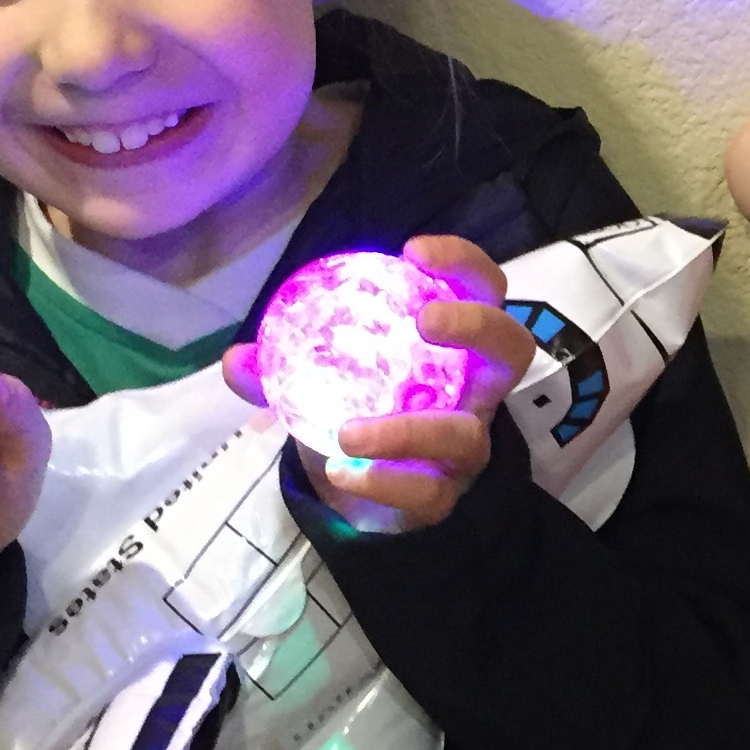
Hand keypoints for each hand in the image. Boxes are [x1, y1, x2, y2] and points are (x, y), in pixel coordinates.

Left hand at [224, 234, 534, 531]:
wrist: (361, 495)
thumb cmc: (357, 411)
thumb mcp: (319, 380)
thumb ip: (280, 368)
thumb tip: (238, 359)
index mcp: (453, 346)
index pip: (482, 289)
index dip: (461, 263)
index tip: (412, 253)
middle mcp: (474, 391)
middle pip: (511, 347)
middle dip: (476, 324)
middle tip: (424, 321)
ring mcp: (465, 447)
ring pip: (465, 434)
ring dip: (409, 430)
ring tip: (349, 433)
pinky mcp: (445, 497)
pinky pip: (425, 491)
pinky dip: (382, 481)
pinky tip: (342, 473)